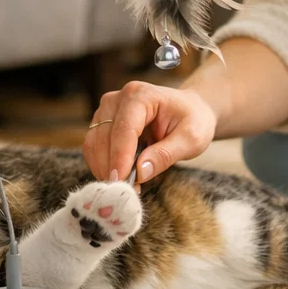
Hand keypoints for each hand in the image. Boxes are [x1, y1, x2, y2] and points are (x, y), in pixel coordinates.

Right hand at [83, 80, 216, 189]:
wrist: (191, 109)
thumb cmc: (194, 120)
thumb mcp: (191, 139)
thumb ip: (166, 154)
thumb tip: (140, 172)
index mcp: (141, 96)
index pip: (124, 129)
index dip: (120, 158)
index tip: (121, 183)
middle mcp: (118, 98)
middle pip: (103, 137)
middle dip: (111, 167)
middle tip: (126, 192)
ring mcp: (107, 109)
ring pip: (93, 144)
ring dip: (105, 168)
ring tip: (127, 186)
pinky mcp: (103, 122)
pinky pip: (93, 147)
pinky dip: (103, 165)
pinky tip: (122, 176)